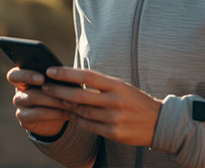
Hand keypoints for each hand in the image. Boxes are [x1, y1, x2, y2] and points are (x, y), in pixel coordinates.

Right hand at [6, 67, 71, 136]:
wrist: (58, 115)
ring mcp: (20, 104)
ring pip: (32, 98)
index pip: (14, 74)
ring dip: (54, 100)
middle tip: (58, 91)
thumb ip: (56, 77)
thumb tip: (65, 75)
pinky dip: (55, 113)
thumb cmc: (58, 92)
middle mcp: (19, 89)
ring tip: (71, 103)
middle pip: (23, 87)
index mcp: (24, 76)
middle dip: (44, 87)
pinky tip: (67, 113)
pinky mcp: (24, 118)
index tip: (42, 78)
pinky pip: (38, 114)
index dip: (26, 75)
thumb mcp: (58, 83)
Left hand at [41, 67, 161, 146]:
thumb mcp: (122, 87)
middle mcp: (115, 100)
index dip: (66, 73)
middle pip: (79, 95)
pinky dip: (79, 120)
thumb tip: (74, 79)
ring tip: (56, 101)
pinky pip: (89, 126)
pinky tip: (73, 116)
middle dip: (58, 91)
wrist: (160, 122)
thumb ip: (101, 85)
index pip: (87, 76)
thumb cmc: (135, 101)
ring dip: (67, 107)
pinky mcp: (114, 133)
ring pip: (82, 112)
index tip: (51, 70)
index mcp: (116, 85)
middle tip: (45, 87)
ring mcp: (114, 118)